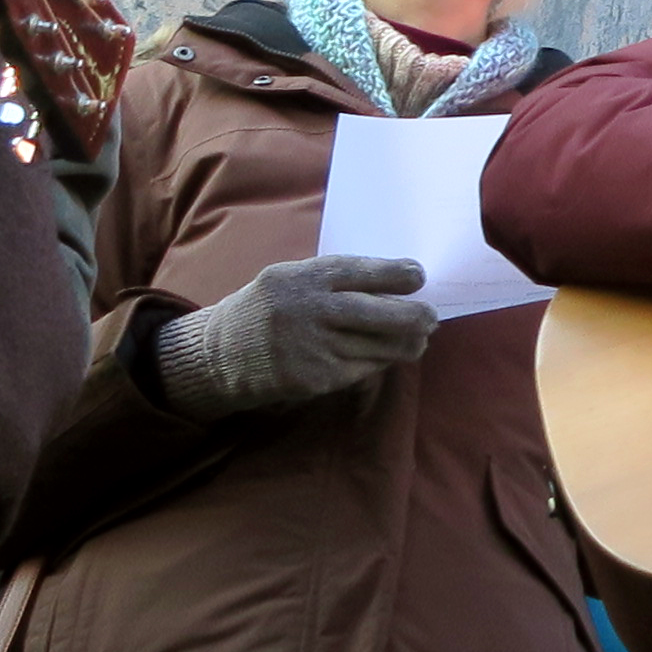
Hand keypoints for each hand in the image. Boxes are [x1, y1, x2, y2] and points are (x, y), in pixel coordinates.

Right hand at [149, 250, 432, 416]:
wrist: (219, 356)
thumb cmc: (266, 310)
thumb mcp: (290, 280)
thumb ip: (334, 280)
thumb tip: (394, 285)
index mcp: (303, 279)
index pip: (361, 272)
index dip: (397, 274)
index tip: (420, 276)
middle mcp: (309, 312)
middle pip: (379, 314)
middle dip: (415, 316)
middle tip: (432, 317)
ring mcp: (312, 349)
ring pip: (378, 347)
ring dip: (404, 344)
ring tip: (416, 339)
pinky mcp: (314, 380)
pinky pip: (361, 370)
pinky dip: (377, 363)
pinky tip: (383, 356)